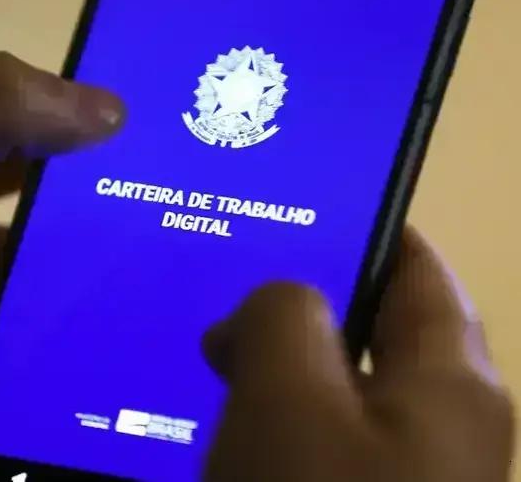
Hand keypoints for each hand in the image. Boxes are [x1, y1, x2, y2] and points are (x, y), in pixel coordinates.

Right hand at [203, 227, 513, 481]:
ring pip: (332, 393)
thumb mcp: (289, 395)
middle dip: (297, 303)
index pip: (418, 270)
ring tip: (209, 350)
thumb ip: (280, 316)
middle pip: (370, 335)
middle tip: (222, 282)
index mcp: (452, 381)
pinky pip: (314, 444)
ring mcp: (404, 473)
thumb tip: (260, 314)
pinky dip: (272, 422)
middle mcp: (442, 427)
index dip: (362, 229)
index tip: (290, 206)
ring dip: (275, 367)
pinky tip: (219, 424)